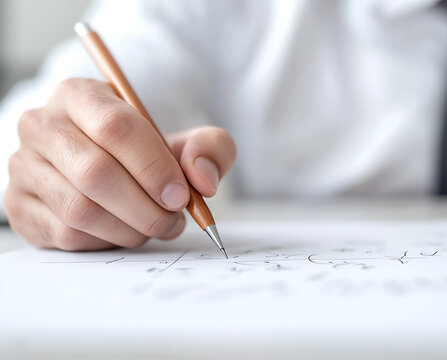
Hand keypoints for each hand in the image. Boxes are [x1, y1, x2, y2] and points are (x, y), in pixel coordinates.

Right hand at [5, 78, 235, 250]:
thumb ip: (210, 148)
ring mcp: (25, 166)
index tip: (181, 196)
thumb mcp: (186, 141)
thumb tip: (202, 179)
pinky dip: (106, 240)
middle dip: (146, 207)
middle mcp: (42, 126)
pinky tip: (124, 230)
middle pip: (95, 173)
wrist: (105, 166)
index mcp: (80, 95)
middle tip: (173, 220)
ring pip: (80, 209)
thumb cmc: (145, 153)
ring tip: (155, 226)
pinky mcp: (19, 205)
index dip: (154, 167)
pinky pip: (66, 234)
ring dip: (129, 228)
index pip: (115, 127)